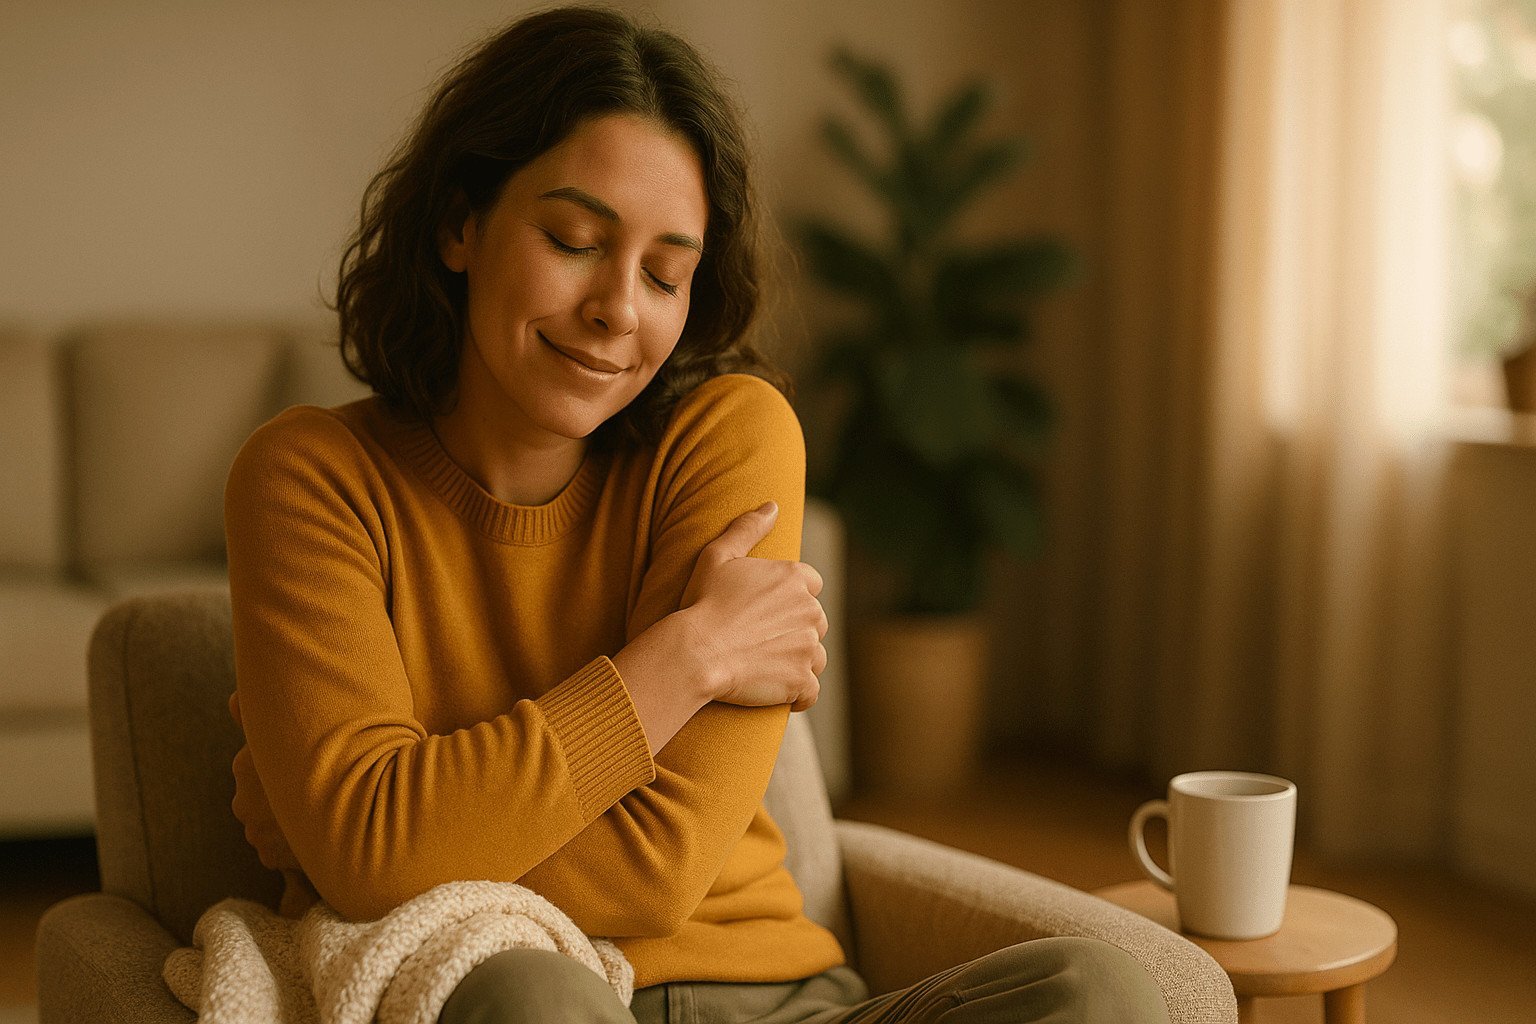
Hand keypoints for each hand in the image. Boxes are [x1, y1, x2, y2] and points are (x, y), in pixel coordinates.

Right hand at [679, 502, 828, 711]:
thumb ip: (748, 527)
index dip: (789, 599)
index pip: (811, 585)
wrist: (695, 652)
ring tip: (764, 666)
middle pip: (815, 622)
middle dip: (794, 630)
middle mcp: (810, 610)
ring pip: (815, 656)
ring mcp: (809, 647)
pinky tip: (776, 693)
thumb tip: (773, 505)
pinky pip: (810, 691)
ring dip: (796, 662)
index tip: (766, 612)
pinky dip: (797, 694)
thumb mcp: (717, 556)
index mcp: (794, 578)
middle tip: (759, 640)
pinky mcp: (802, 680)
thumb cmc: (701, 603)